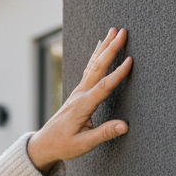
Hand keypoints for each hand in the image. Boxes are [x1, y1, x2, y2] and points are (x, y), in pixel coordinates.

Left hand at [27, 27, 132, 173]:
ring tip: (115, 30)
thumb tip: (124, 126)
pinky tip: (101, 45)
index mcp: (82, 106)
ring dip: (105, 47)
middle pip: (98, 67)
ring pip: (93, 65)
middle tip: (123, 32)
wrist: (44, 144)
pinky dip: (96, 55)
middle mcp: (79, 95)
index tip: (131, 61)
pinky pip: (89, 69)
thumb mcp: (84, 143)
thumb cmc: (64, 145)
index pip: (103, 87)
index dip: (118, 74)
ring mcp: (77, 91)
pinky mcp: (77, 92)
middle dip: (111, 49)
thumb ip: (104, 134)